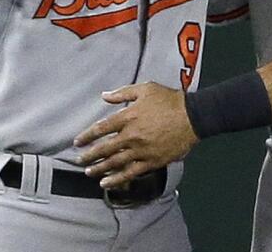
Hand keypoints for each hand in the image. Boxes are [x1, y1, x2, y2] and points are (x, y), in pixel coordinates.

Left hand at [73, 83, 197, 188]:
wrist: (193, 117)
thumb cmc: (170, 100)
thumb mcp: (145, 89)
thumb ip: (123, 93)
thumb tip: (104, 95)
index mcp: (128, 117)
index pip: (101, 128)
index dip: (87, 136)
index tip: (78, 142)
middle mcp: (131, 136)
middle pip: (104, 148)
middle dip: (89, 155)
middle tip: (79, 160)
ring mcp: (141, 150)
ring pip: (114, 163)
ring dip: (99, 168)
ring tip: (88, 172)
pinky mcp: (151, 161)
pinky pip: (130, 173)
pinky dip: (116, 180)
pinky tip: (105, 183)